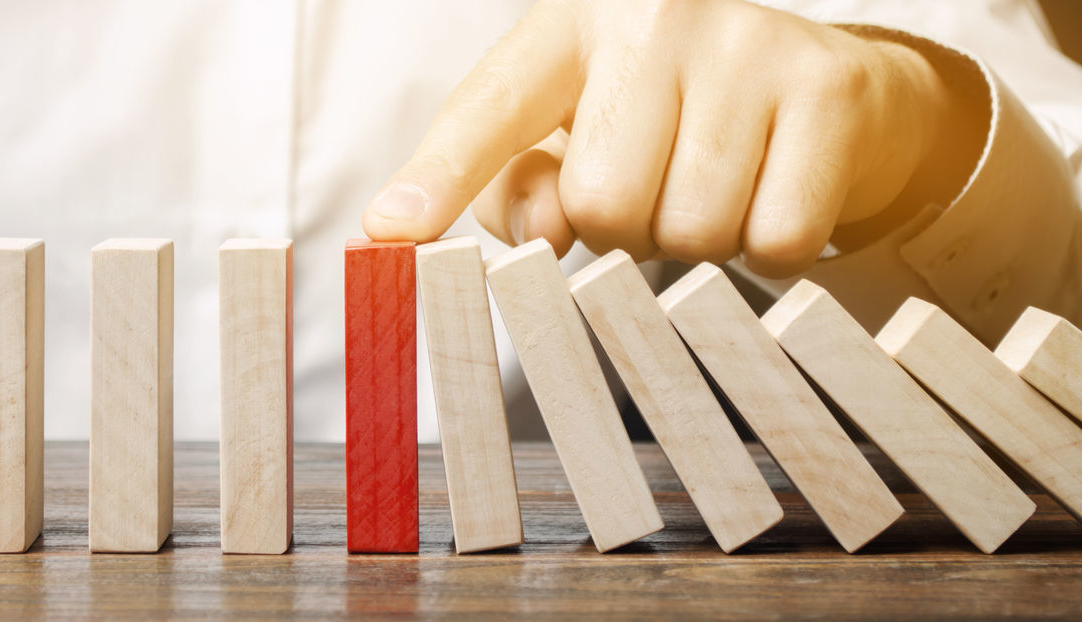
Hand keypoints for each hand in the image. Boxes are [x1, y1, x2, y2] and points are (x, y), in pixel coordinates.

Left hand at [362, 0, 975, 276]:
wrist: (822, 89)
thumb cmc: (670, 121)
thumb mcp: (576, 141)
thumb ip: (523, 190)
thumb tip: (538, 240)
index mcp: (569, 25)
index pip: (492, 109)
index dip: (441, 176)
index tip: (392, 231)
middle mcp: (652, 15)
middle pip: (600, 206)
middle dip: (626, 231)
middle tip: (659, 188)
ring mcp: (745, 43)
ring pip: (687, 231)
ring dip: (697, 241)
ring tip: (717, 186)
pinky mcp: (826, 87)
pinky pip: (772, 239)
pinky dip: (769, 250)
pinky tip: (773, 196)